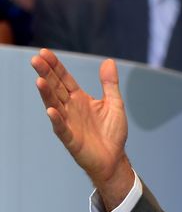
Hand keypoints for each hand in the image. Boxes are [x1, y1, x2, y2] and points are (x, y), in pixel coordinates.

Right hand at [31, 49, 133, 210]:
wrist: (115, 158)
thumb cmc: (113, 132)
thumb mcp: (115, 104)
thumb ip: (110, 84)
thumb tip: (109, 61)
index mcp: (80, 99)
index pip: (64, 79)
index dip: (55, 67)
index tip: (45, 52)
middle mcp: (71, 109)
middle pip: (56, 88)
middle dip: (46, 74)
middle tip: (36, 59)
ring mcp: (69, 123)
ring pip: (55, 105)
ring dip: (46, 94)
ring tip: (39, 81)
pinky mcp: (71, 139)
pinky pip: (62, 129)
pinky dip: (57, 120)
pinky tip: (52, 111)